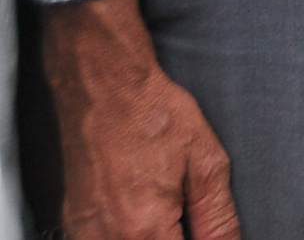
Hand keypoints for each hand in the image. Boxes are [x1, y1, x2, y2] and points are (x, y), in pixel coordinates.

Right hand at [43, 0, 239, 238]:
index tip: (207, 233)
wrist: (104, 89)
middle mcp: (106, 238)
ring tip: (172, 218)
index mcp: (143, 228)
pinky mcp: (74, 223)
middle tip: (191, 221)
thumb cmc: (154, 117)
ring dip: (155, 237)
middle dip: (174, 239)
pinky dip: (130, 236)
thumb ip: (217, 219)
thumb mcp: (205, 165)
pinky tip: (147, 217)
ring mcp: (84, 233)